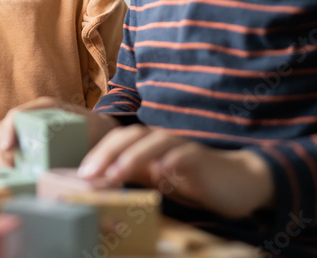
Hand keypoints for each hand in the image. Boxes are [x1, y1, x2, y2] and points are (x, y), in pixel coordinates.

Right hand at [0, 96, 119, 167]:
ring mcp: (25, 132)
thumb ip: (81, 140)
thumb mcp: (89, 130)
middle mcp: (30, 118)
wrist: (99, 132)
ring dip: (2, 160)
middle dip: (1, 151)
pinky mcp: (24, 146)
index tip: (8, 148)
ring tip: (15, 176)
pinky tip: (18, 177)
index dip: (8, 130)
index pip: (16, 115)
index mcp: (44, 108)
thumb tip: (76, 167)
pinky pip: (7, 155)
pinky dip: (8, 166)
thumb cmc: (94, 128)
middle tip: (13, 170)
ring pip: (0, 143)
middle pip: (1, 130)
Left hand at [78, 124, 275, 218]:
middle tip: (89, 175)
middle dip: (107, 153)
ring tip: (115, 175)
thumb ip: (132, 175)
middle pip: (131, 135)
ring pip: (156, 141)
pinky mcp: (203, 158)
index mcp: (148, 146)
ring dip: (133, 157)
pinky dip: (173, 161)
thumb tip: (98, 181)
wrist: (236, 182)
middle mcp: (162, 141)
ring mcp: (183, 147)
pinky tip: (162, 173)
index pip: (118, 140)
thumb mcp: (156, 179)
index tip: (80, 175)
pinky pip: (187, 154)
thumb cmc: (192, 180)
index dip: (98, 153)